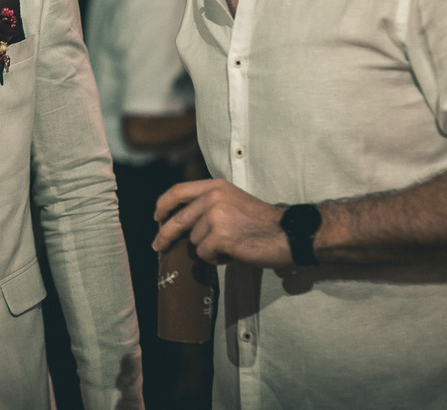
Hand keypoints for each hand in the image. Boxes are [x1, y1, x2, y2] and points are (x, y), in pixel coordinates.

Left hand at [152, 179, 290, 267]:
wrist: (289, 233)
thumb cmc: (261, 222)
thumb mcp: (232, 200)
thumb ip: (208, 204)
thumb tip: (179, 220)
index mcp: (215, 186)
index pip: (177, 191)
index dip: (163, 205)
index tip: (157, 216)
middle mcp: (212, 198)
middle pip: (177, 220)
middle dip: (164, 235)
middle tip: (157, 246)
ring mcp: (215, 216)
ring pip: (194, 241)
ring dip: (207, 249)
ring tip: (230, 245)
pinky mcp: (220, 236)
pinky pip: (204, 254)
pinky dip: (215, 259)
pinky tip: (233, 253)